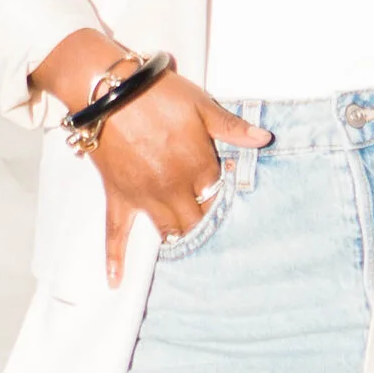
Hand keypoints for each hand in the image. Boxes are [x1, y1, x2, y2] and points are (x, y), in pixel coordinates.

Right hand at [27, 36, 269, 284]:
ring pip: (168, 230)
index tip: (226, 196)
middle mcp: (174, 188)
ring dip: (178, 239)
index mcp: (198, 166)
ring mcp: (145, 198)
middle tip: (210, 229)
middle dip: (205, 223)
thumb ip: (232, 127)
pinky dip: (115, 258)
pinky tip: (116, 280)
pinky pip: (115, 233)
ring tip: (186, 249)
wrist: (109, 92)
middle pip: (197, 220)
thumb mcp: (201, 105)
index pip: (219, 193)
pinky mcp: (118, 198)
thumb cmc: (156, 93)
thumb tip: (264, 139)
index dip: (223, 194)